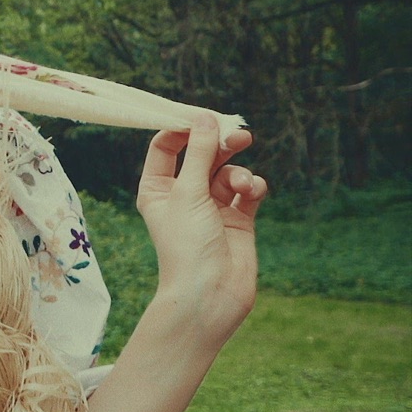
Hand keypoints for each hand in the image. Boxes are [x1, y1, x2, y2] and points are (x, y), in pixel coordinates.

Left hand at [136, 112, 268, 340]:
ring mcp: (211, 207)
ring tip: (243, 184)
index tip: (204, 116)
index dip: (184, 128)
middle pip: (202, 154)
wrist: (210, 295)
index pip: (166, 146)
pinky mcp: (237, 219)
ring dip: (238, 172)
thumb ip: (199, 153)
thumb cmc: (188, 246)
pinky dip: (252, 186)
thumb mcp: (189, 193)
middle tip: (239, 135)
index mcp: (157, 188)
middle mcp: (183, 195)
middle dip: (221, 144)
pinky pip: (246, 190)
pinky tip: (253, 192)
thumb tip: (204, 118)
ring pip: (227, 171)